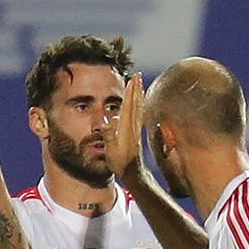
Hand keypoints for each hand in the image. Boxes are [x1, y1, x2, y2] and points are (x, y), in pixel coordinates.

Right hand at [102, 71, 149, 186]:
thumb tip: (107, 122)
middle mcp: (133, 127)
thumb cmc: (120, 163)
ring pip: (138, 108)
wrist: (133, 173)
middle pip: (135, 103)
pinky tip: (140, 102)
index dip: (130, 92)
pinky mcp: (137, 133)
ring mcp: (136, 130)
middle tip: (137, 75)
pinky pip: (139, 115)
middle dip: (135, 88)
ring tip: (139, 84)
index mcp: (126, 128)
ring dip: (138, 94)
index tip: (132, 79)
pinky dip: (139, 105)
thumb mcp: (111, 151)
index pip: (128, 105)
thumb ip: (109, 136)